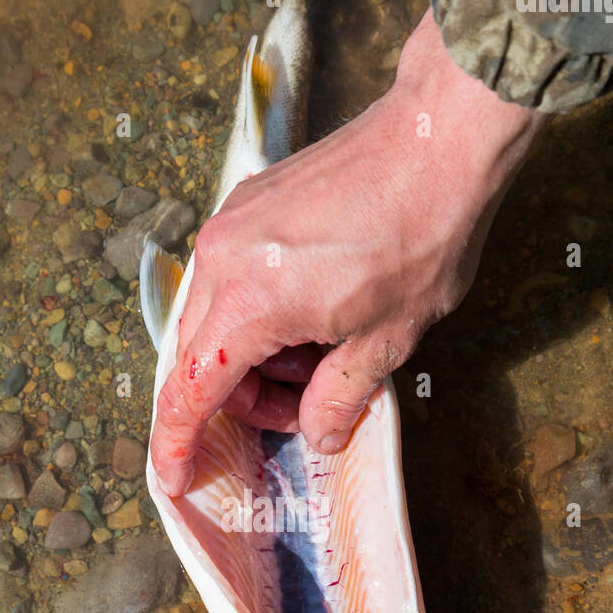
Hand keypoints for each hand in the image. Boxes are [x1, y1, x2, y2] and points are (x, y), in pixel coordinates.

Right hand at [151, 10, 546, 495]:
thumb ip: (338, 398)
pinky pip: (230, 281)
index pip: (190, 392)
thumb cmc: (421, 233)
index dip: (177, 443)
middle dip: (242, 400)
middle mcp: (222, 261)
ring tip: (320, 356)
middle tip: (303, 410)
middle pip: (199, 359)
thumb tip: (315, 435)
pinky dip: (259, 315)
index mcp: (250, 303)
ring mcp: (230, 226)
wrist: (439, 135)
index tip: (173, 478)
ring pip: (214, 321)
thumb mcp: (387, 341)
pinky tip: (313, 316)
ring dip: (255, 358)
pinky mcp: (248, 205)